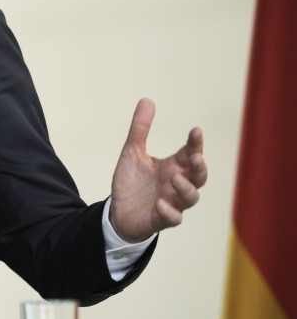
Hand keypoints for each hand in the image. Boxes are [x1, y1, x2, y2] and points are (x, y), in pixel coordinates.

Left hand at [109, 98, 206, 242]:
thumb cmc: (132, 182)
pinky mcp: (161, 219)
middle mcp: (177, 184)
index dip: (196, 143)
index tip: (196, 130)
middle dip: (200, 167)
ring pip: (191, 198)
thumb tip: (147, 99)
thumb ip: (141, 129)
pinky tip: (160, 203)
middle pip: (199, 176)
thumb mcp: (133, 152)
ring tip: (174, 178)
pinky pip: (173, 219)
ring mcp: (172, 202)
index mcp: (173, 166)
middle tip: (194, 157)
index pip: (190, 153)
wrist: (118, 210)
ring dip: (186, 188)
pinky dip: (170, 212)